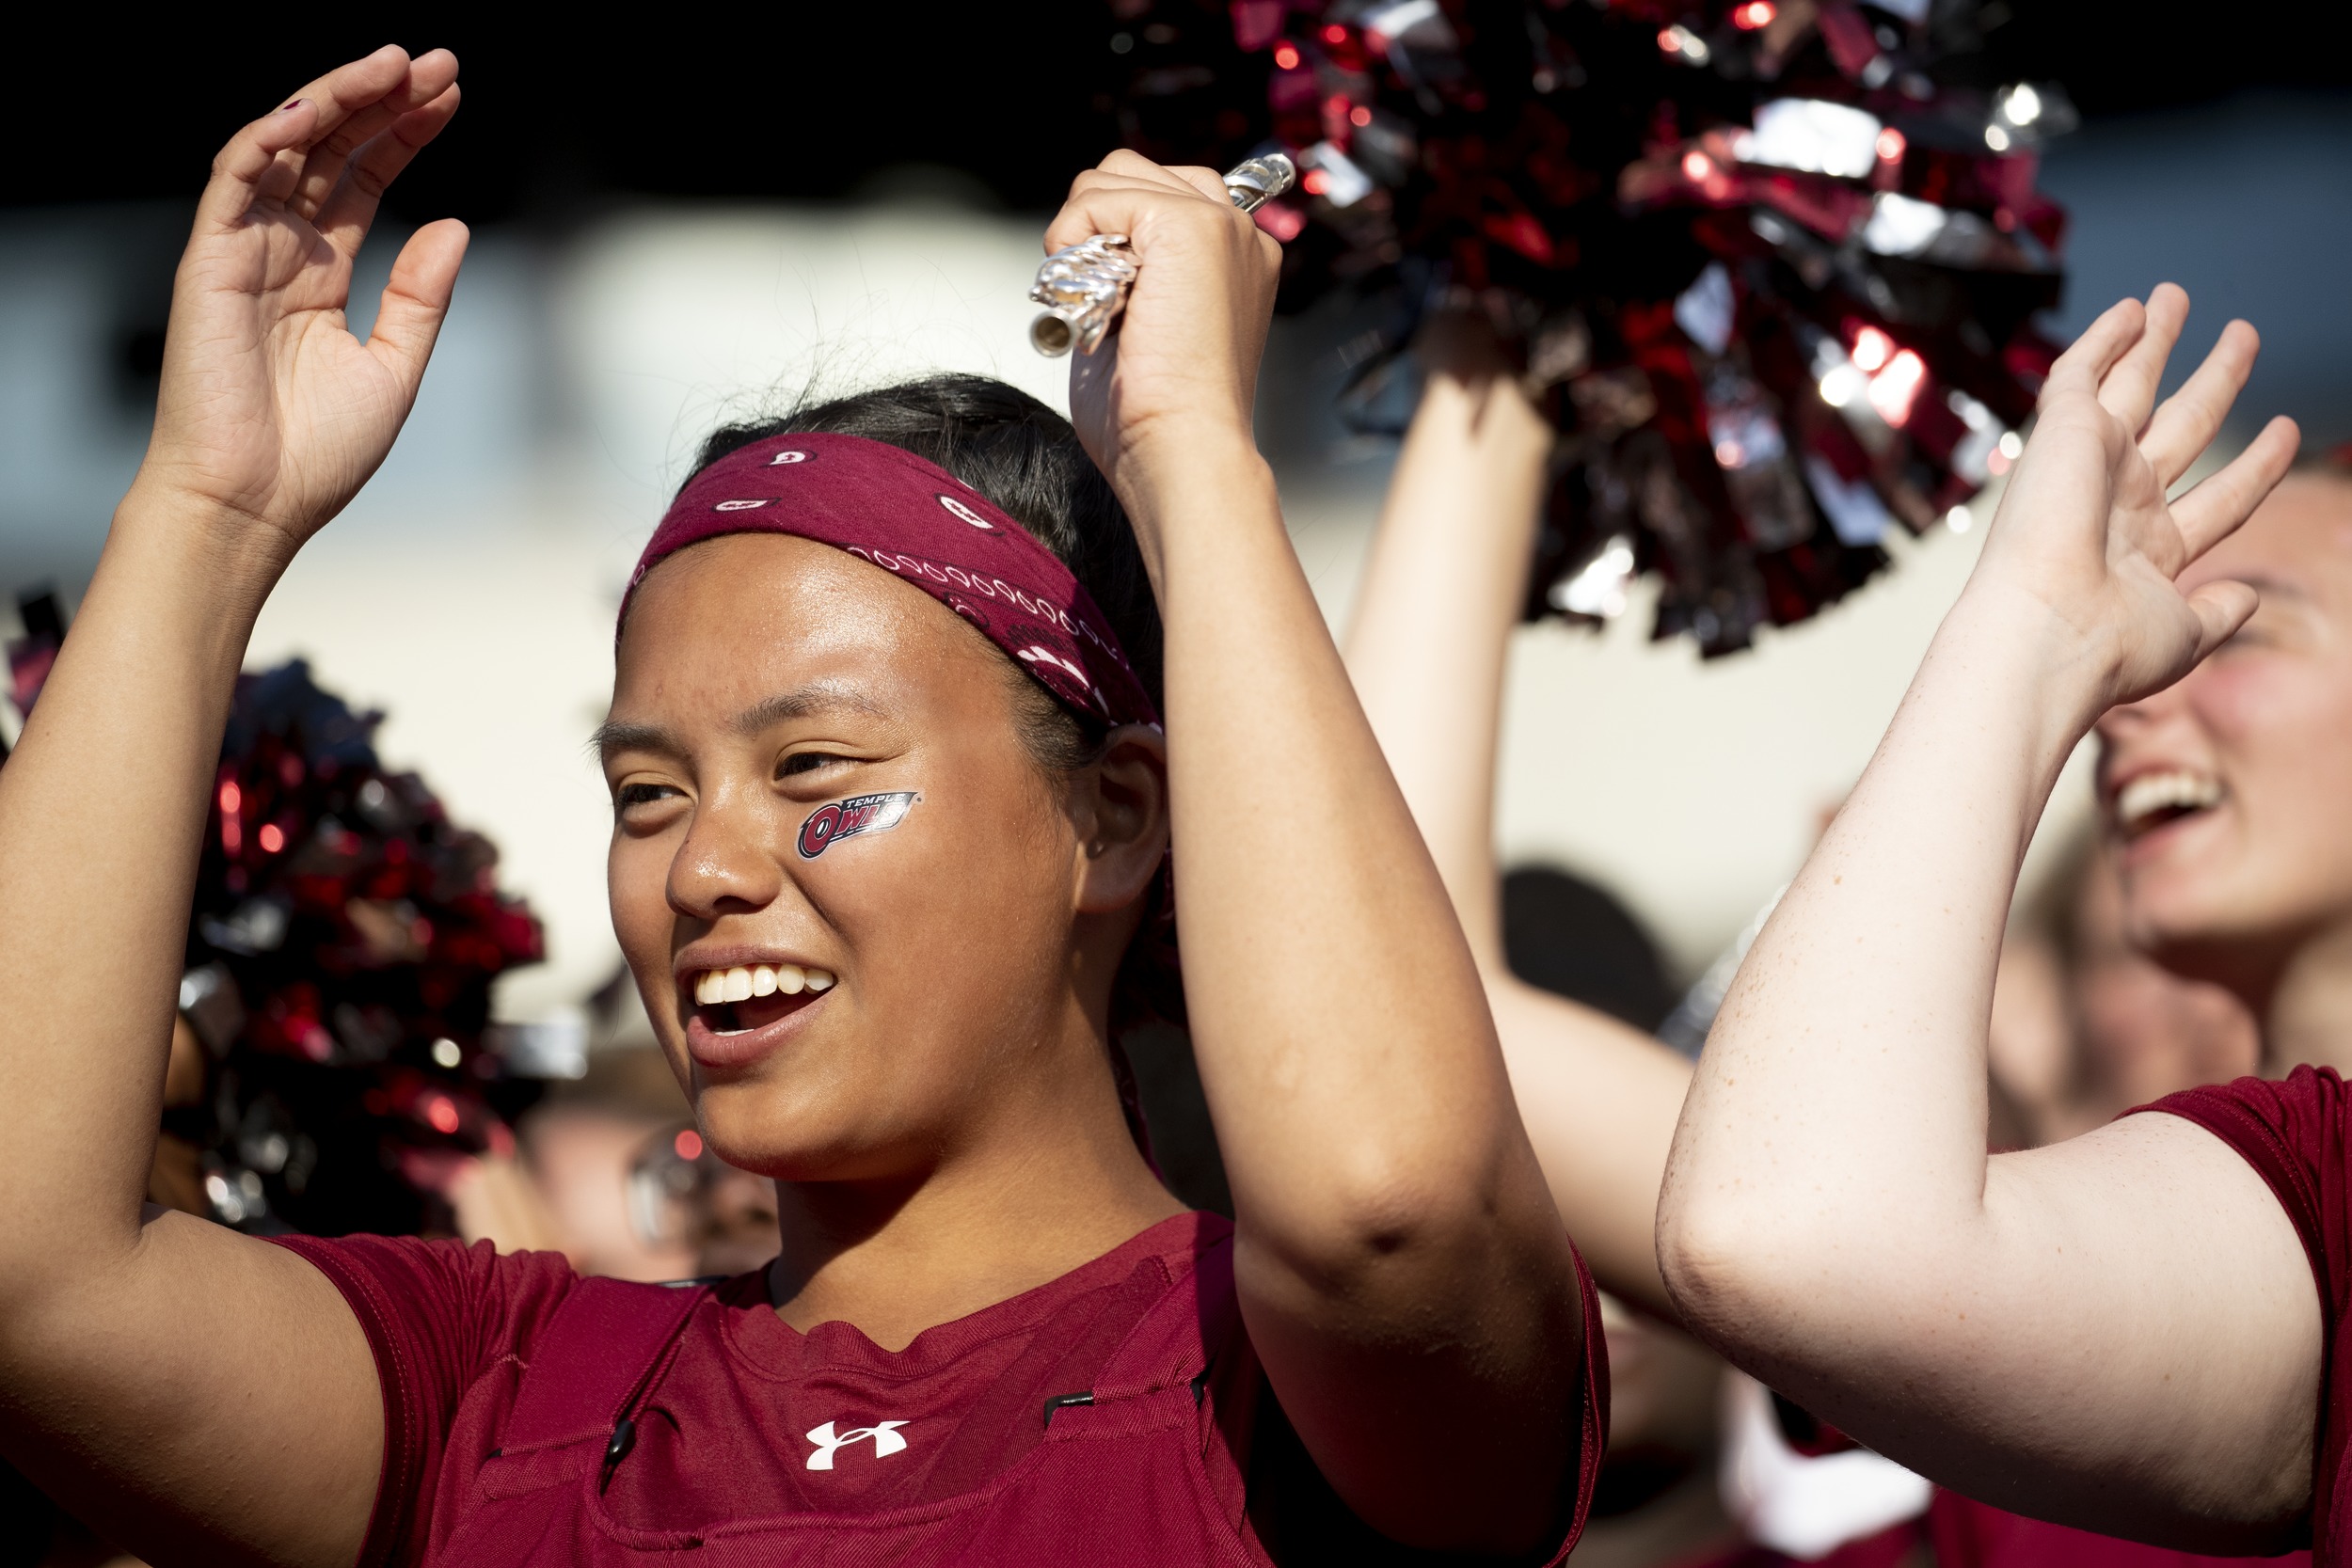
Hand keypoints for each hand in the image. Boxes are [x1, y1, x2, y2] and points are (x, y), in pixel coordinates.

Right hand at [130, 47, 465, 562]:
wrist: (254, 504)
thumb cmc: (316, 453)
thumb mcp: (396, 367)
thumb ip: (422, 297)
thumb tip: (454, 226)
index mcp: (323, 276)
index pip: (364, 181)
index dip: (405, 136)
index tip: (452, 99)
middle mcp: (282, 252)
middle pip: (333, 151)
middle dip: (384, 102)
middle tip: (439, 65)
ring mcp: (244, 250)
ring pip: (287, 147)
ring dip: (338, 100)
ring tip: (396, 66)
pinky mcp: (210, 259)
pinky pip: (236, 178)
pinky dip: (272, 135)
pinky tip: (318, 107)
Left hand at [1044, 151, 1279, 490]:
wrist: (1183, 446)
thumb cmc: (1159, 416)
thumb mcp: (1143, 326)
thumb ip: (1131, 273)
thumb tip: (1083, 245)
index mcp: (1236, 258)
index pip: (1157, 194)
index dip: (1110, 237)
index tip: (1111, 304)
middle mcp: (1236, 233)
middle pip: (1132, 171)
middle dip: (1093, 226)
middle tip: (1097, 299)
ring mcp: (1217, 223)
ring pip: (1110, 176)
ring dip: (1080, 235)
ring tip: (1098, 301)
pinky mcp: (1187, 225)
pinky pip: (1097, 198)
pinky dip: (1073, 242)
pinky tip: (1093, 297)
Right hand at [1966, 285, 2297, 717]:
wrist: (2042, 632)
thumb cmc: (2107, 648)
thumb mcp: (2186, 635)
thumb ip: (2218, 612)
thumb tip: (2245, 598)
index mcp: (2151, 551)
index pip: (2221, 495)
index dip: (2258, 464)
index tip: (2287, 429)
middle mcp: (2120, 501)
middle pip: (2183, 425)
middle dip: (2215, 380)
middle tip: (2242, 336)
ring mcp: (2090, 464)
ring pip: (2130, 387)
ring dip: (2155, 341)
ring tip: (2176, 297)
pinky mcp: (2060, 434)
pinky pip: (2080, 373)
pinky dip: (2103, 340)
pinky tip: (2130, 309)